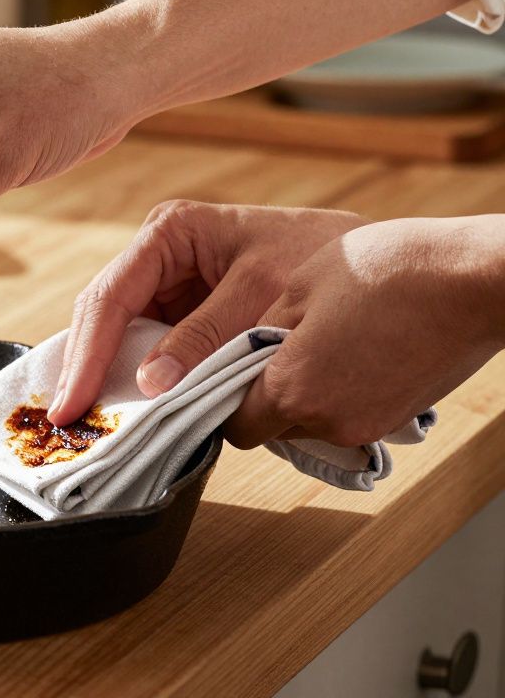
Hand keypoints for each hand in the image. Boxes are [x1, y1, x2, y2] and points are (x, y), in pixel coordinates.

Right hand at [49, 201, 367, 425]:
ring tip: (89, 425)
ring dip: (110, 381)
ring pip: (123, 340)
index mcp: (170, 232)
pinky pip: (154, 355)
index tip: (72, 405)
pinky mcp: (190, 322)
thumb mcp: (262, 292)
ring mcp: (173, 291)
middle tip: (68, 424)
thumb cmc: (326, 261)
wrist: (387, 271)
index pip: (111, 298)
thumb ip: (205, 337)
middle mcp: (161, 259)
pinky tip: (128, 415)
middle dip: (88, 370)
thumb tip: (151, 382)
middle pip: (105, 320)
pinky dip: (143, 385)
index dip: (87, 355)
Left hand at [224, 215, 504, 447]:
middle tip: (271, 348)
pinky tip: (353, 347)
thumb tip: (239, 358)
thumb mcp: (299, 288)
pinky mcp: (396, 419)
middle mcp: (327, 422)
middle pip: (271, 428)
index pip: (234, 428)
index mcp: (293, 390)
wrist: (476, 279)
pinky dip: (338, 392)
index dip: (223, 403)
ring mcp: (366, 426)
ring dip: (303, 394)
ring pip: (309, 423)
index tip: (226, 374)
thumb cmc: (389, 271)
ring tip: (320, 341)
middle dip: (263, 397)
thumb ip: (258, 332)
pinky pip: (345, 415)